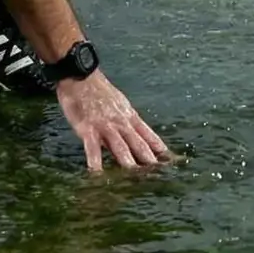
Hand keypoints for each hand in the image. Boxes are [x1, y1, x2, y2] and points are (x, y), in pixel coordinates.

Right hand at [56, 71, 172, 170]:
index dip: (160, 148)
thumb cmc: (99, 91)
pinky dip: (95, 161)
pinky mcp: (88, 128)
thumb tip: (136, 137)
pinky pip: (92, 147)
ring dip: (128, 162)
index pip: (149, 135)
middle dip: (149, 160)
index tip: (172, 160)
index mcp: (130, 117)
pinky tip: (97, 173)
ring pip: (120, 147)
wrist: (81, 76)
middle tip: (159, 175)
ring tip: (136, 176)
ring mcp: (106, 126)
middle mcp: (121, 123)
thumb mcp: (120, 104)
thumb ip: (128, 122)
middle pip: (138, 144)